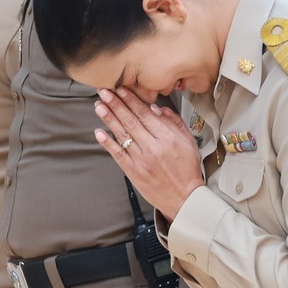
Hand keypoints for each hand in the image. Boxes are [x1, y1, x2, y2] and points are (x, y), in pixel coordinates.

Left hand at [93, 88, 203, 219]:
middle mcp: (153, 146)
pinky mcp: (133, 171)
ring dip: (109, 118)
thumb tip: (157, 109)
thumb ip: (174, 123)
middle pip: (131, 120)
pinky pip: (118, 154)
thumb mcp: (188, 142)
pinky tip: (99, 132)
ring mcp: (141, 159)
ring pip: (122, 134)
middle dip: (116, 104)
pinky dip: (108, 142)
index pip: (145, 114)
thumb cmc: (187, 170)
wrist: (184, 198)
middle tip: (104, 91)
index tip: (121, 89)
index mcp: (167, 137)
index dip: (131, 100)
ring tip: (99, 106)